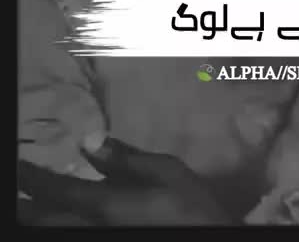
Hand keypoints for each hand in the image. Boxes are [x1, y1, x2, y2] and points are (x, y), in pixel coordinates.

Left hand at [18, 138, 233, 225]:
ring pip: (52, 228)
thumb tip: (90, 140)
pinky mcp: (107, 241)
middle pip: (42, 218)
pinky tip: (61, 213)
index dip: (29, 176)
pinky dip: (57, 221)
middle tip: (17, 180)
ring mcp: (96, 239)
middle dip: (23, 202)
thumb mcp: (164, 170)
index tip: (17, 162)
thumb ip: (124, 157)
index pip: (54, 189)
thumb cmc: (189, 204)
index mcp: (104, 204)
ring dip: (37, 213)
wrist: (208, 238)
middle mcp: (91, 227)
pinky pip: (68, 233)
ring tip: (29, 199)